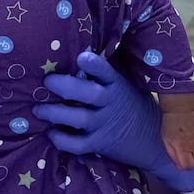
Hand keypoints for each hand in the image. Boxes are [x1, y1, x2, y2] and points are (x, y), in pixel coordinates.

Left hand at [34, 51, 193, 193]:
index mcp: (117, 83)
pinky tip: (51, 133)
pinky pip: (78, 144)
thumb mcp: (125, 84)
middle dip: (65, 86)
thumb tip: (74, 48)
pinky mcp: (101, 144)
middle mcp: (111, 102)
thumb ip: (103, 73)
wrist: (155, 141)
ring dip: (55, 113)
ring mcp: (106, 124)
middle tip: (47, 82)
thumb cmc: (132, 104)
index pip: (105, 70)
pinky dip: (62, 140)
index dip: (93, 64)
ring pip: (78, 118)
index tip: (80, 56)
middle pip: (88, 93)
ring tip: (38, 109)